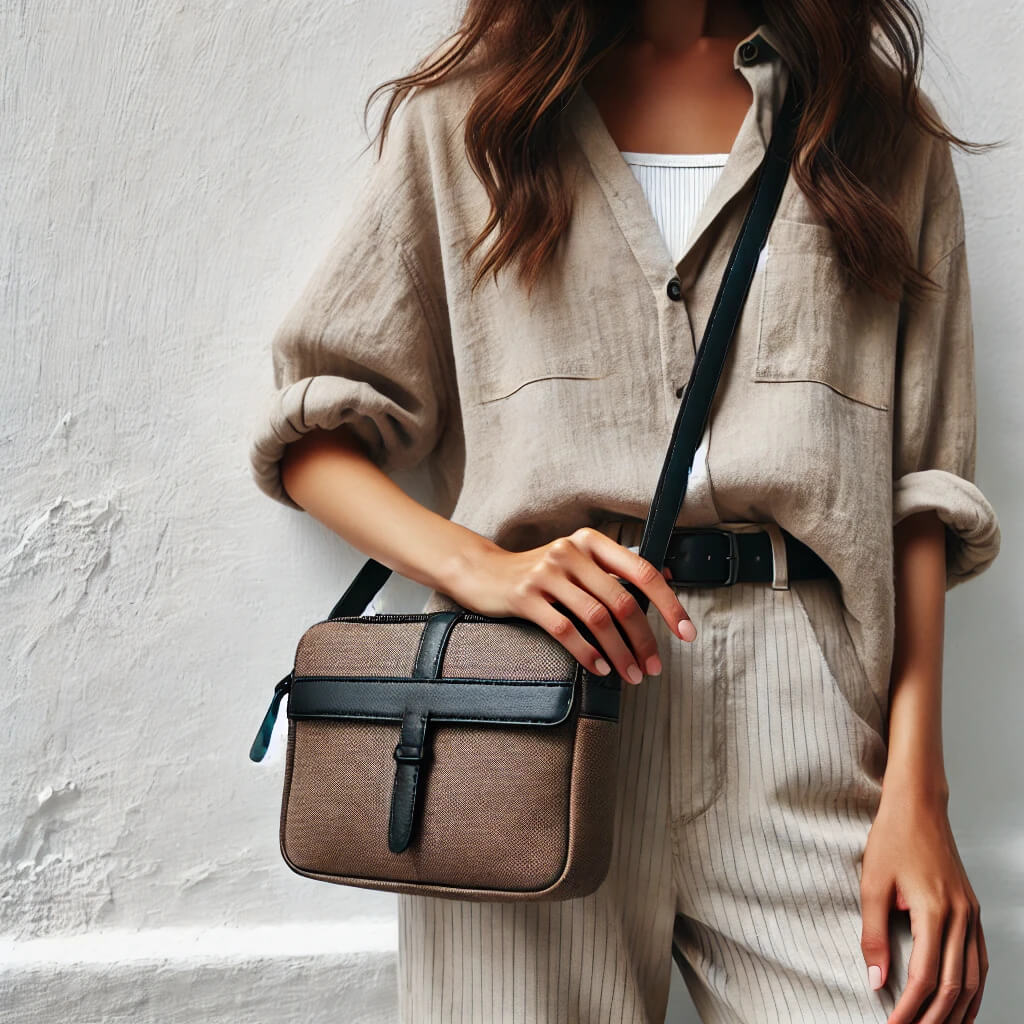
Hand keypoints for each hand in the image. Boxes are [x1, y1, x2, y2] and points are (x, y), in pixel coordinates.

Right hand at [442, 525, 696, 682]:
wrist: (483, 572)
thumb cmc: (537, 571)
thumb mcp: (577, 560)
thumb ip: (614, 568)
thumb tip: (663, 577)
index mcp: (591, 541)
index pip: (641, 572)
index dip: (669, 604)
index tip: (686, 633)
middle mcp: (571, 551)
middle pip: (621, 601)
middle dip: (643, 640)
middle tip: (653, 668)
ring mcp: (547, 573)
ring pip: (596, 618)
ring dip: (619, 652)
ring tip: (630, 674)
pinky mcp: (525, 596)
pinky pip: (564, 629)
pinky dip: (586, 652)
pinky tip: (598, 668)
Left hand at [860, 788, 986, 1022]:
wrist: (918, 805)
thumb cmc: (891, 838)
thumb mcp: (872, 884)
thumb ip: (872, 934)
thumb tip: (875, 981)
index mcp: (935, 911)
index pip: (924, 976)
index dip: (909, 1008)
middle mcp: (961, 917)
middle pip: (954, 985)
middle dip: (934, 1019)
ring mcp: (972, 914)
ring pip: (974, 978)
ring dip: (958, 1011)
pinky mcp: (973, 910)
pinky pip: (980, 960)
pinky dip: (973, 989)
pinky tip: (962, 1003)